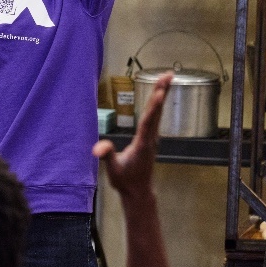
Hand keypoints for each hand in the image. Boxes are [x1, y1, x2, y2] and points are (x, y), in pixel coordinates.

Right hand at [93, 70, 169, 198]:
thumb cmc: (125, 181)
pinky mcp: (151, 138)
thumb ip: (107, 158)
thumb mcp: (113, 171)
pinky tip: (159, 94)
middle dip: (161, 93)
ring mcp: (152, 138)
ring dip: (161, 94)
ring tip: (167, 78)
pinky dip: (157, 103)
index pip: (148, 123)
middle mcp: (150, 139)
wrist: (138, 191)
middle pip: (156, 112)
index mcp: (142, 145)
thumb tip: (97, 148)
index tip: (160, 93)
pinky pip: (155, 116)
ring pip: (158, 112)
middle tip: (168, 75)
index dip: (153, 108)